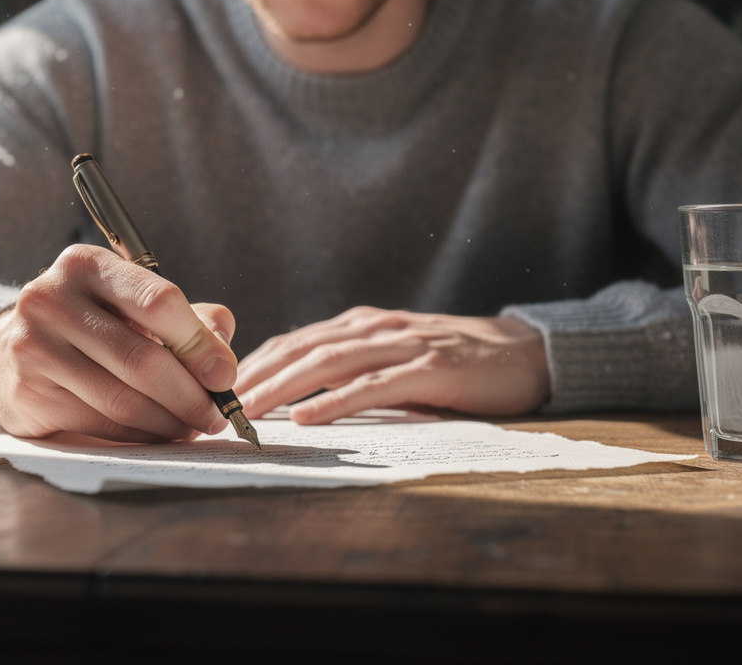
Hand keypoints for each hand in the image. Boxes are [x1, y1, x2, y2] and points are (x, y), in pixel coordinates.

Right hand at [0, 244, 237, 442]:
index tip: (224, 376)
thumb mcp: (134, 304)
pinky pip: (99, 425)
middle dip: (190, 395)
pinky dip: (139, 436)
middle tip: (216, 415)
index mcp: (86, 265)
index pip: (158, 301)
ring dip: (169, 422)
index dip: (200, 344)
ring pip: (123, 400)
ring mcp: (32, 347)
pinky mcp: (26, 393)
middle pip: (142, 359)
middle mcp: (51, 299)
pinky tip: (155, 434)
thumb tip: (223, 358)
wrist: (10, 351)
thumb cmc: (91, 325)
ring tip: (191, 427)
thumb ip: (190, 320)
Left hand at [234, 307, 548, 423]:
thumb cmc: (456, 363)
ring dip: (282, 388)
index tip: (215, 391)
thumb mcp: (394, 358)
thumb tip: (297, 394)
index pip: (294, 342)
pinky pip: (374, 385)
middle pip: (301, 349)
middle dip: (255, 377)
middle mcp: (375, 328)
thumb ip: (353, 368)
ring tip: (247, 412)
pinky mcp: (431, 368)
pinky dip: (335, 401)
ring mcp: (403, 345)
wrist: (526, 353)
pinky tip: (307, 417)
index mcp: (361, 325)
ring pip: (328, 363)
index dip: (253, 364)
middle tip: (215, 406)